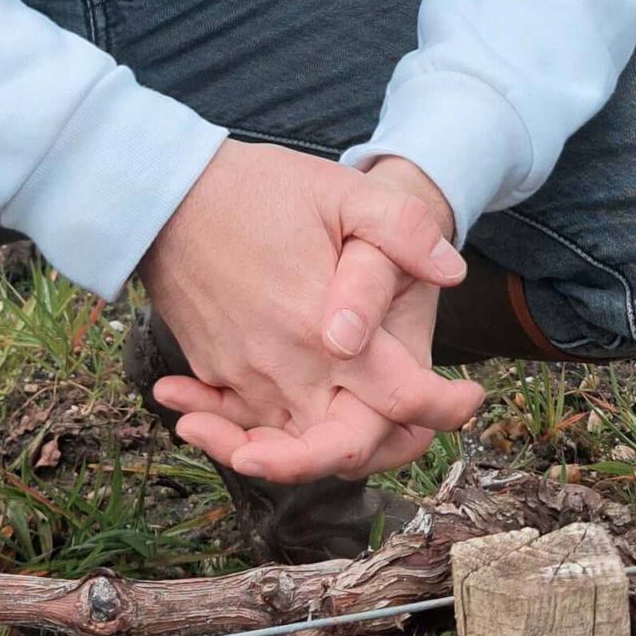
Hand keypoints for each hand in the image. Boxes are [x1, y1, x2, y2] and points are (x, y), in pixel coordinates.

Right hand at [138, 142, 483, 484]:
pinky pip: (250, 424)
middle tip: (419, 425)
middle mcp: (286, 371)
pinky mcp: (215, 371)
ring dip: (333, 447)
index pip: (400, 399)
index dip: (446, 407)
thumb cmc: (256, 188)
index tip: (470, 396)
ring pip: (297, 445)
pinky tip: (305, 402)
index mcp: (326, 335)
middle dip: (391, 446)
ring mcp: (245, 378)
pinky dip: (276, 430)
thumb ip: (403, 229)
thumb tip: (452, 270)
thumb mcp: (341, 191)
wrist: (165, 194)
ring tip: (367, 420)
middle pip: (346, 447)